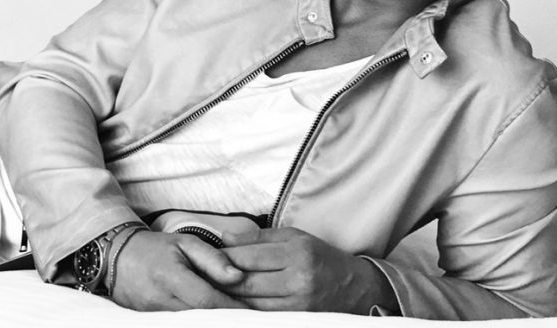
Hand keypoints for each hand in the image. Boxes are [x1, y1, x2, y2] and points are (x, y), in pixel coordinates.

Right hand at [111, 231, 248, 310]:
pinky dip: (195, 319)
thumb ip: (213, 259)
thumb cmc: (156, 248)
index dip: (230, 306)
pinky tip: (207, 312)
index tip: (249, 307)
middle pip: (200, 316)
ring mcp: (152, 313)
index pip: (206, 300)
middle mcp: (159, 299)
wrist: (118, 257)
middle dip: (223, 315)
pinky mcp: (150, 321)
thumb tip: (238, 276)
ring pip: (190, 322)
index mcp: (170, 276)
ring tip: (227, 310)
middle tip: (243, 311)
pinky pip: (179, 323)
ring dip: (210, 317)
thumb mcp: (186, 243)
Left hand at [218, 227, 394, 313]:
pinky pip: (261, 316)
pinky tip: (232, 303)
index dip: (223, 257)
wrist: (356, 288)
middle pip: (245, 282)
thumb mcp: (295, 237)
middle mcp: (298, 280)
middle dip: (219, 279)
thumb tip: (225, 238)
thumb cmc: (320, 257)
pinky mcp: (296, 320)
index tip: (205, 256)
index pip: (248, 256)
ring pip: (249, 304)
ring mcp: (298, 304)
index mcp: (297, 252)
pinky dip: (243, 310)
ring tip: (211, 289)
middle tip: (200, 275)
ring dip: (227, 297)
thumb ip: (259, 238)